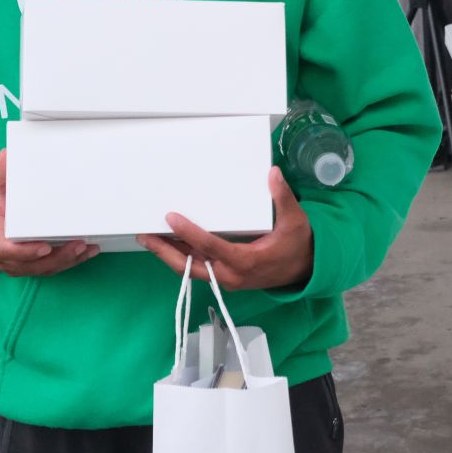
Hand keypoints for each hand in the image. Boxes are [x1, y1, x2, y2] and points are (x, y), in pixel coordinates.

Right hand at [0, 149, 98, 276]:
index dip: (26, 252)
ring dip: (66, 262)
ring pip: (41, 269)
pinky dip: (67, 262)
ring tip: (87, 249)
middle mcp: (2, 253)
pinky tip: (86, 253)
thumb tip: (6, 156)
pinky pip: (48, 267)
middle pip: (29, 265)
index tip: (46, 247)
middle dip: (55, 259)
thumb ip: (1, 174)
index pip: (6, 250)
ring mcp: (16, 261)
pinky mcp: (29, 263)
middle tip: (78, 246)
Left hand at [137, 167, 314, 291]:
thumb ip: (282, 197)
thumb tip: (272, 174)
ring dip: (169, 255)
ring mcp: (226, 278)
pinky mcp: (224, 277)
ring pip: (190, 269)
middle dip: (165, 251)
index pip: (210, 246)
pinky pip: (198, 268)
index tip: (171, 218)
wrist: (306, 271)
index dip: (189, 232)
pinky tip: (170, 245)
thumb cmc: (298, 245)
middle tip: (145, 235)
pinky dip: (182, 257)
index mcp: (246, 261)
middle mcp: (231, 274)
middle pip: (189, 266)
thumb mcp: (295, 221)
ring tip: (149, 238)